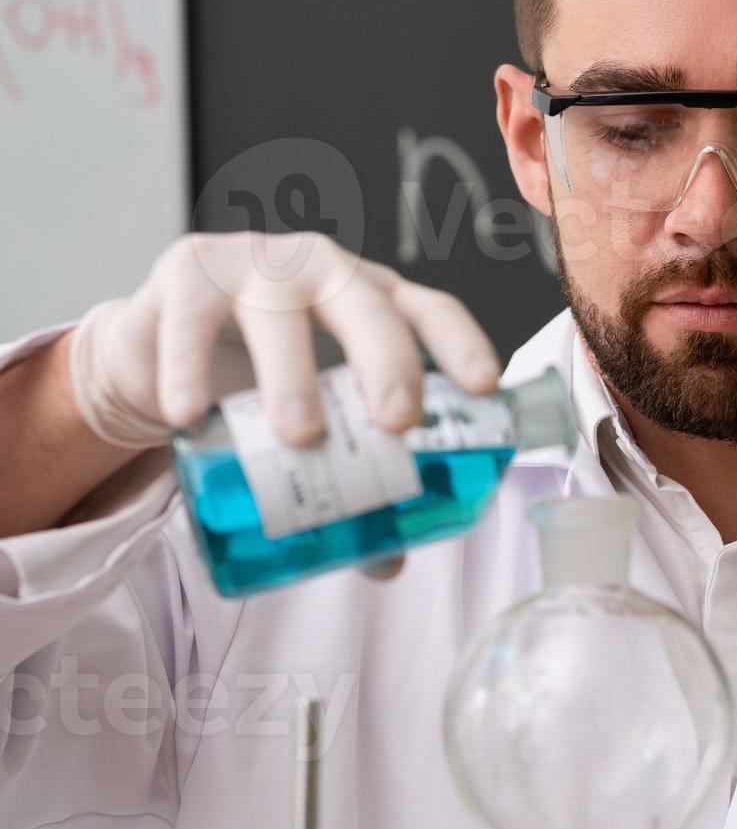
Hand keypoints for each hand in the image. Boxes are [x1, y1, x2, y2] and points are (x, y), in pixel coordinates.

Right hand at [67, 232, 501, 578]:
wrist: (161, 350)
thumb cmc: (257, 380)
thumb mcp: (312, 418)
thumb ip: (350, 481)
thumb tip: (389, 562)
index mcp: (371, 303)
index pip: (428, 310)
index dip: (460, 343)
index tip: (483, 388)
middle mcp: (322, 273)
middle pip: (367, 308)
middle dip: (388, 363)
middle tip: (395, 423)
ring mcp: (254, 266)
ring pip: (279, 315)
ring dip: (291, 376)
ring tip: (299, 437)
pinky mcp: (187, 275)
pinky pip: (189, 323)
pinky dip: (187, 370)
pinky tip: (189, 415)